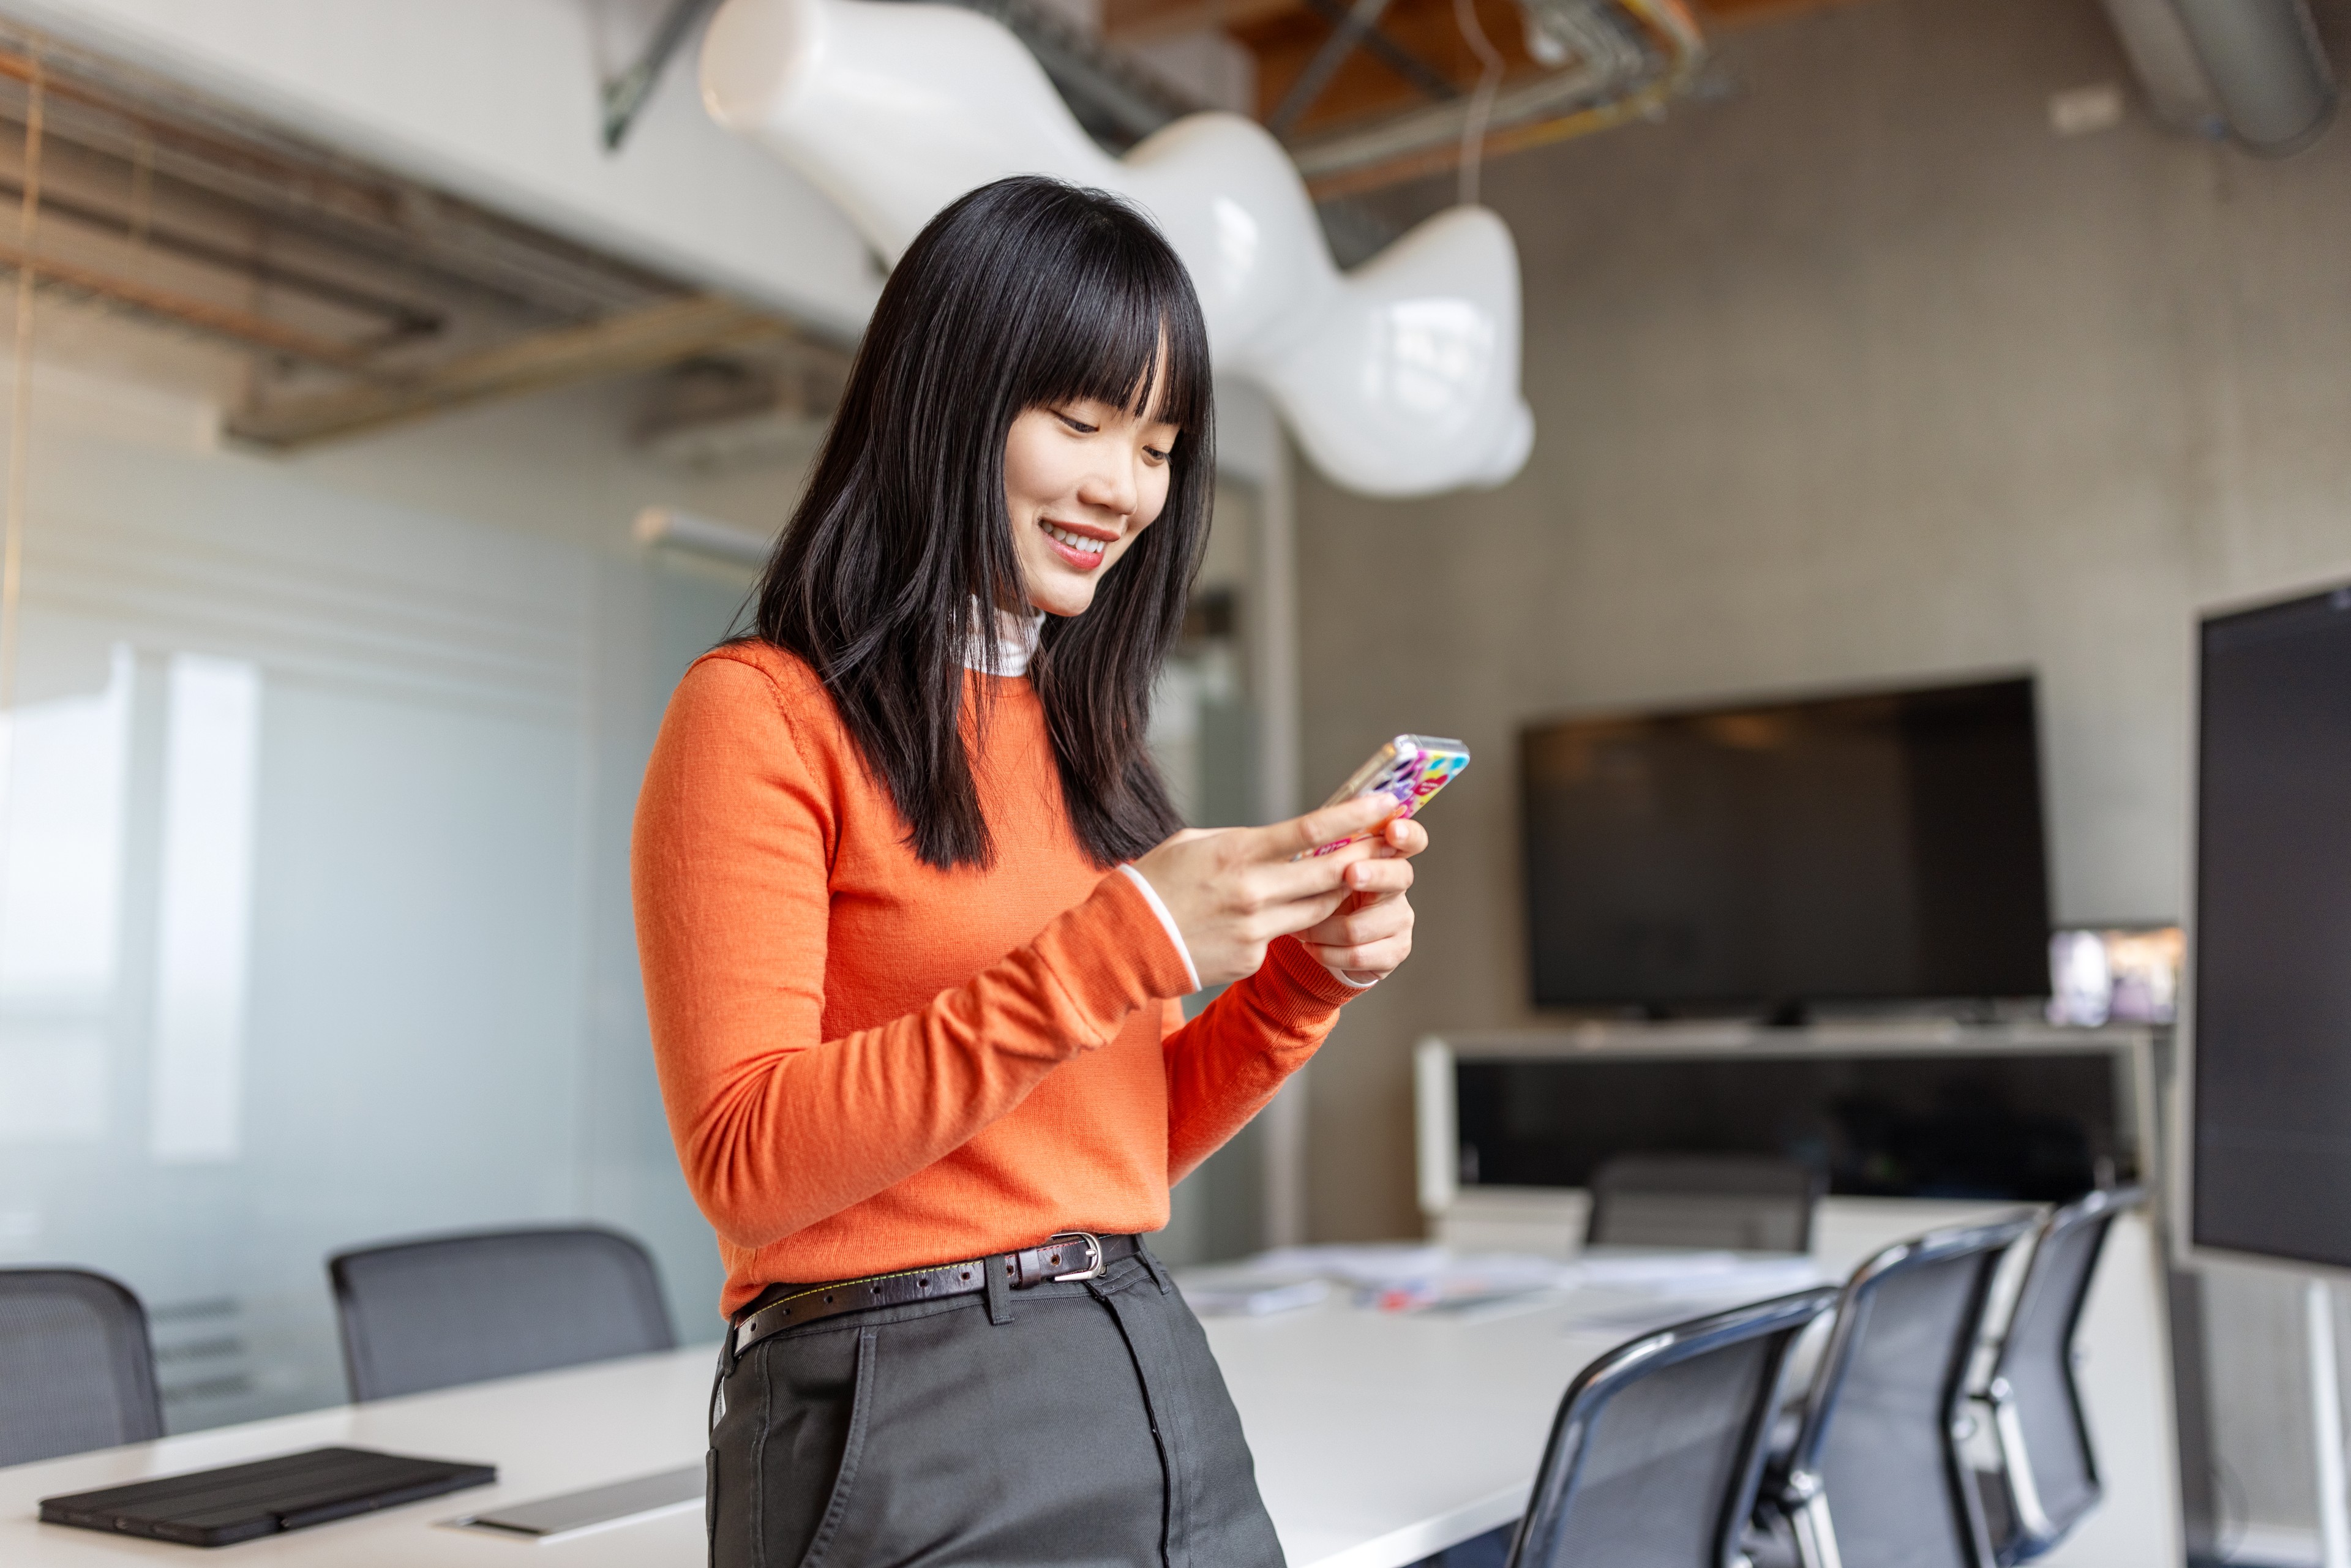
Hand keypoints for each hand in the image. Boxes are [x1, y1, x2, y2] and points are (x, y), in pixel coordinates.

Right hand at [1132, 795, 1396, 987]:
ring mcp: (1255, 929)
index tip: (1386, 802)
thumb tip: (1278, 843)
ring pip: (1321, 909)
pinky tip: (1286, 912)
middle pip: (1331, 872)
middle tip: (1392, 841)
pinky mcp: (1252, 958)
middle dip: (1366, 855)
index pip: (1311, 830)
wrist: (1126, 942)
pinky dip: (1294, 921)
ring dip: (1338, 890)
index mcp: (1237, 852)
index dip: (1355, 816)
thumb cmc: (1156, 883)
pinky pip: (1288, 935)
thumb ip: (1241, 841)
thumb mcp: (1194, 843)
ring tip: (1352, 873)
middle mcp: (1253, 891)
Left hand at [1297, 814, 1423, 983]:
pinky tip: (1313, 948)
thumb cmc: (1326, 896)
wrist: (1331, 942)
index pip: (1411, 840)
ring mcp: (1401, 920)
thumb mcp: (1325, 872)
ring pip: (1360, 925)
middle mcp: (1399, 888)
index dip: (1407, 834)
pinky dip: (1327, 953)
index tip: (1393, 830)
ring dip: (1323, 929)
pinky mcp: (1395, 951)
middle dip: (1373, 874)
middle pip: (1398, 876)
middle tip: (1350, 873)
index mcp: (1385, 858)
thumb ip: (1329, 853)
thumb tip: (1312, 834)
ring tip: (1301, 929)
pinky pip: (1357, 954)